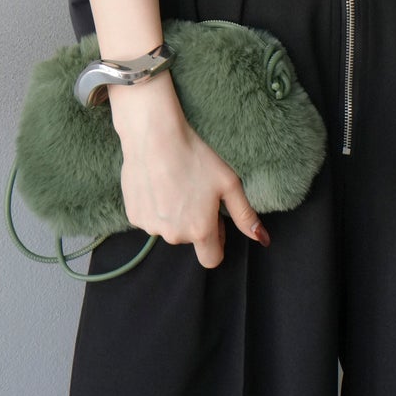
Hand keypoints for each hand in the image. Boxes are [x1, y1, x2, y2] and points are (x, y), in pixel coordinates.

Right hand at [113, 88, 269, 267]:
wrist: (154, 136)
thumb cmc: (195, 157)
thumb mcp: (229, 183)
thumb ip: (245, 215)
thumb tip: (262, 240)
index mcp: (200, 231)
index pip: (212, 259)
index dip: (217, 240)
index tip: (214, 218)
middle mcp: (174, 236)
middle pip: (190, 240)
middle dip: (195, 222)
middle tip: (195, 192)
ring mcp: (150, 227)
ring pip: (169, 229)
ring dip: (175, 215)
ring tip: (175, 184)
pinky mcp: (133, 216)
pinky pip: (151, 219)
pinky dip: (156, 207)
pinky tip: (158, 184)